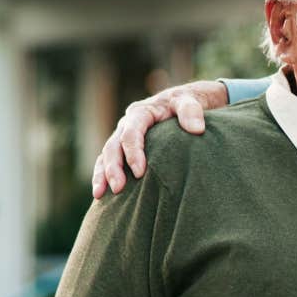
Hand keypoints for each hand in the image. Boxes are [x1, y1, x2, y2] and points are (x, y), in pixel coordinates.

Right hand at [92, 80, 228, 197]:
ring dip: (102, 174)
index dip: (133, 152)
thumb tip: (197, 129)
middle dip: (113, 168)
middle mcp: (127, 124)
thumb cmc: (186, 103)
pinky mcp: (124, 148)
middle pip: (113, 146)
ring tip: (99, 195)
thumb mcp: (190, 102)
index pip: (131, 133)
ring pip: (105, 155)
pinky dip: (102, 175)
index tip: (140, 173)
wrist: (181, 103)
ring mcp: (123, 136)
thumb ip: (191, 111)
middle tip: (118, 189)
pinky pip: (106, 161)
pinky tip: (101, 194)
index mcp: (141, 113)